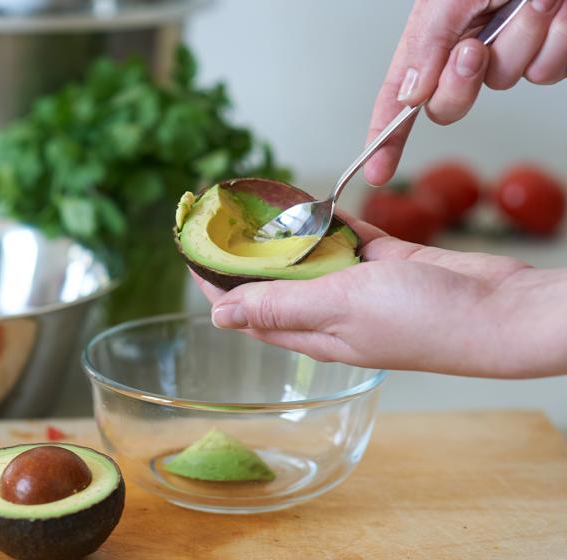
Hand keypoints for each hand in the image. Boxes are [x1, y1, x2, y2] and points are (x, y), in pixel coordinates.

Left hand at [196, 219, 566, 377]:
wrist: (501, 311)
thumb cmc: (426, 320)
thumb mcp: (341, 309)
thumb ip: (281, 307)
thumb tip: (219, 315)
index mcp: (314, 332)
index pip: (248, 310)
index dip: (216, 283)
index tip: (191, 251)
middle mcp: (331, 313)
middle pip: (274, 282)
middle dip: (245, 255)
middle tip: (221, 220)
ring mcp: (360, 287)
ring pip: (310, 258)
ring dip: (286, 236)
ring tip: (257, 206)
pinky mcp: (388, 264)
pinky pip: (348, 239)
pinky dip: (329, 223)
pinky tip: (311, 204)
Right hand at [364, 0, 566, 185]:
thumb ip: (425, 46)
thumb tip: (407, 96)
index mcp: (434, 32)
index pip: (398, 94)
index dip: (385, 135)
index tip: (376, 171)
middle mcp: (468, 45)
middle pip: (447, 105)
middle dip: (461, 84)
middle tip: (475, 49)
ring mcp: (511, 50)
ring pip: (505, 82)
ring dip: (521, 44)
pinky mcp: (552, 49)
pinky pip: (548, 72)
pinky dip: (556, 41)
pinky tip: (558, 11)